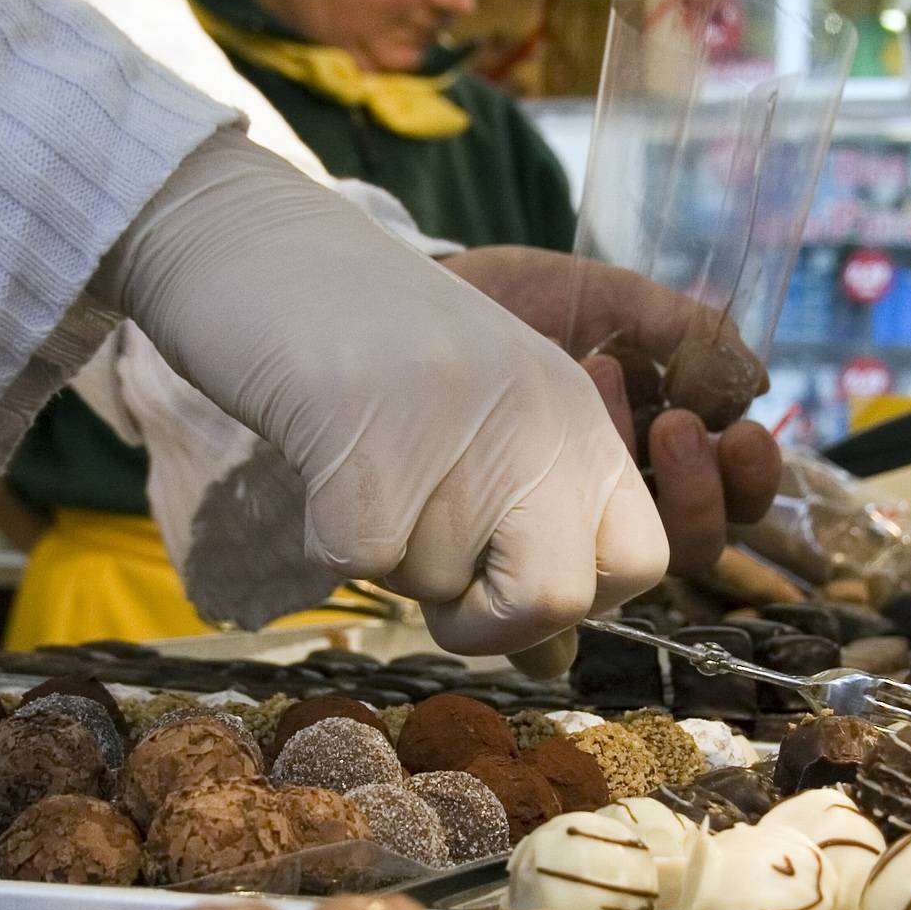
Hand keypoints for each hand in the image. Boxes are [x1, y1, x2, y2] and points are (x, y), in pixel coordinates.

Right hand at [97, 131, 667, 653]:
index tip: (508, 571)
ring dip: (388, 554)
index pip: (647, 561)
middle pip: (558, 599)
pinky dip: (327, 539)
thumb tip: (554, 662)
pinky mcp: (369, 442)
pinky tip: (318, 462)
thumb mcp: (480, 423)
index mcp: (577, 417)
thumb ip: (527, 526)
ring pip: (435, 584)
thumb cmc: (367, 350)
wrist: (263, 247)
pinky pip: (361, 562)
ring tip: (359, 455)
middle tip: (433, 577)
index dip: (577, 599)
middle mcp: (539, 420)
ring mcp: (459, 427)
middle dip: (489, 623)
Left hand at [439, 246, 783, 574]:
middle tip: (676, 427)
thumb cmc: (523, 300)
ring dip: (634, 505)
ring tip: (611, 415)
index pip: (732, 497)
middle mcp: (621, 498)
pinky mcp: (503, 536)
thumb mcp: (612, 298)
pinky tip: (547, 443)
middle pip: (694, 545)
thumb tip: (754, 383)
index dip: (749, 482)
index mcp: (663, 449)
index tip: (741, 433)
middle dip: (699, 494)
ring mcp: (564, 522)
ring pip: (632, 568)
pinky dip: (558, 520)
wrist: (430, 298)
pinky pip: (548, 566)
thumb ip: (684, 329)